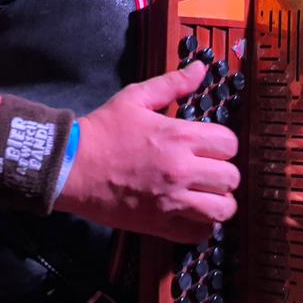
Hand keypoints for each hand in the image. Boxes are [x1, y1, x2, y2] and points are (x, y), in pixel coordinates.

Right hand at [55, 62, 239, 243]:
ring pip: (222, 209)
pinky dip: (201, 226)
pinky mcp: (159, 225)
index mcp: (180, 137)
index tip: (211, 146)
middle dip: (223, 172)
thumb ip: (172, 84)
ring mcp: (172, 201)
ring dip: (219, 201)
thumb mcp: (135, 98)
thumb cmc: (102, 131)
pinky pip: (199, 233)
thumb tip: (200, 68)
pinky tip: (193, 214)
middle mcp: (182, 170)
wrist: (70, 167)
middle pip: (231, 177)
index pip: (229, 144)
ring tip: (208, 195)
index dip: (223, 144)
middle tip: (209, 171)